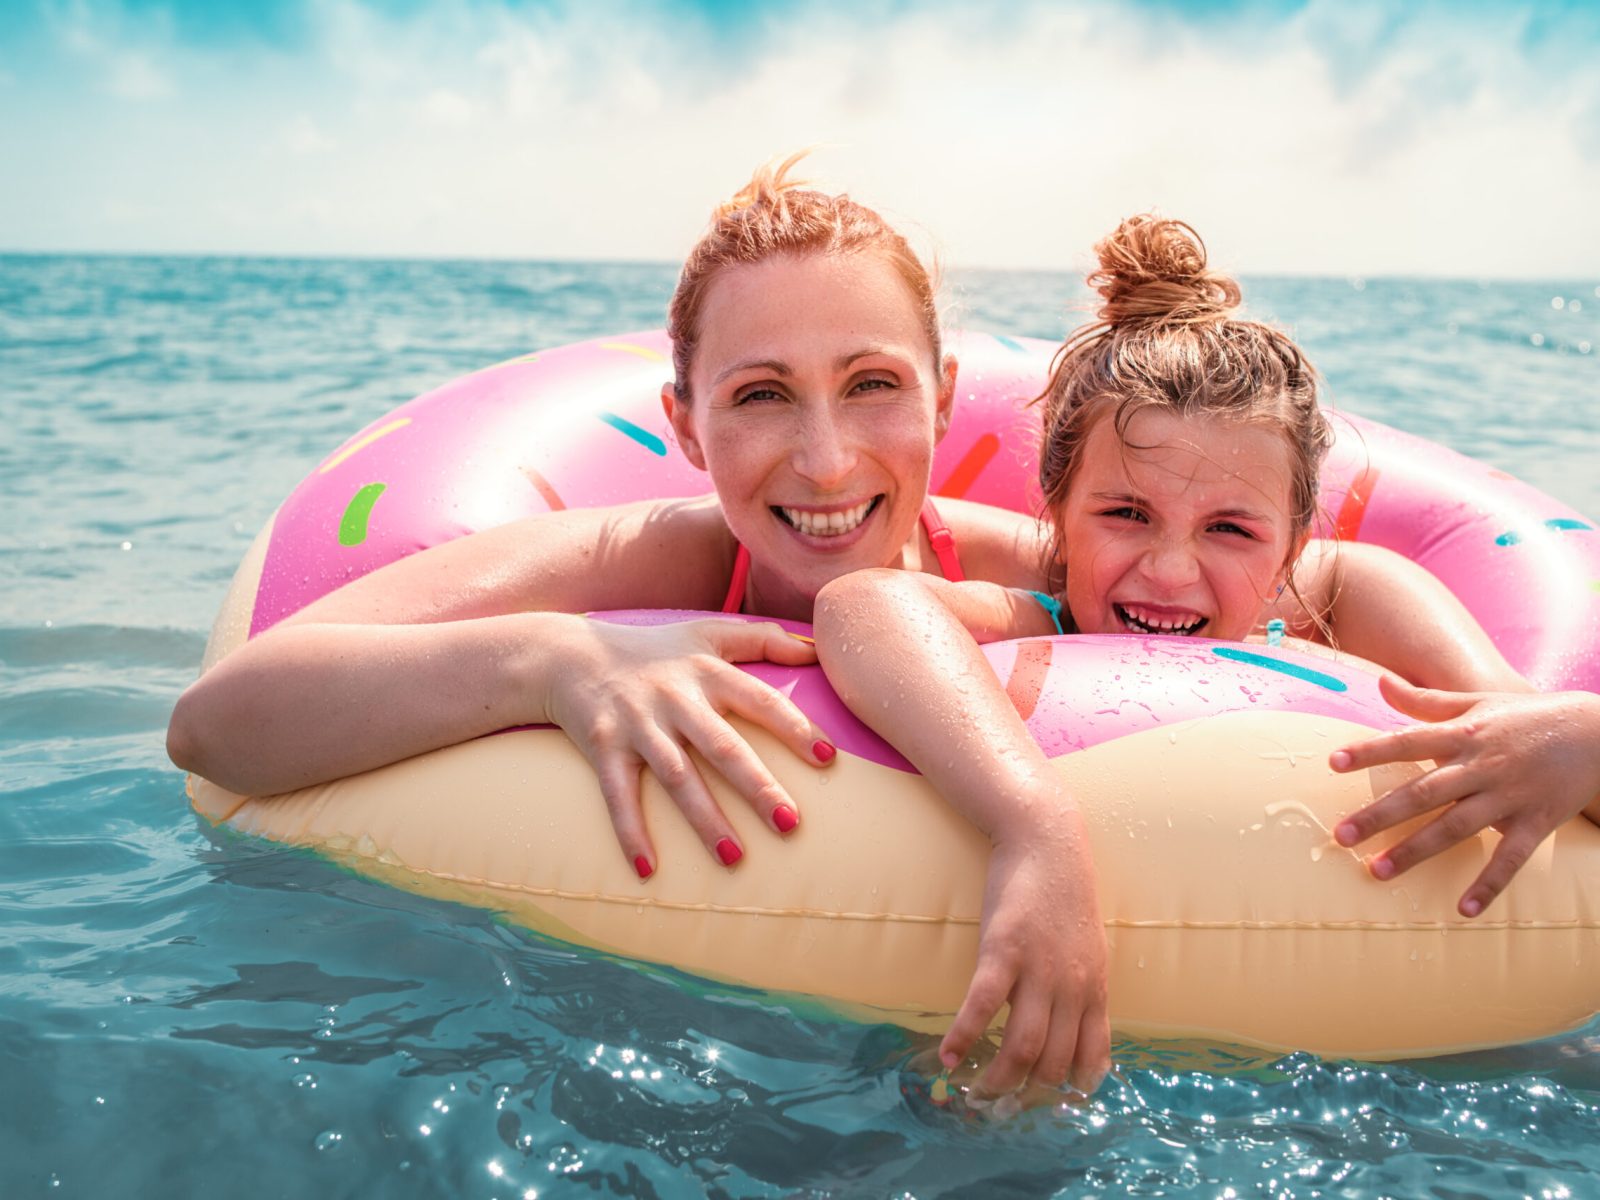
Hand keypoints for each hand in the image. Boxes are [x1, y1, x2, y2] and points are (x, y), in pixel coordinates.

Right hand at [543, 618, 833, 877]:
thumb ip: (762, 639)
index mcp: (706, 672)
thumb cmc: (654, 650)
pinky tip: (647, 870)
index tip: (828, 758)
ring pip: (676, 777)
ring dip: (703, 818)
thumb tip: (815, 648)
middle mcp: (674, 699)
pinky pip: (618, 795)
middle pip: (722, 746)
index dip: (794, 726)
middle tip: (791, 824)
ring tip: (734, 858)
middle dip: (756, 786)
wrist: (569, 655)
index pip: (758, 699)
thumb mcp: (706, 633)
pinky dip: (630, 831)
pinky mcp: (603, 749)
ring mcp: (638, 726)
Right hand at [940, 808, 1109, 1095]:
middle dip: (1027, 1093)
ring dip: (997, 1079)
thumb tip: (1072, 1024)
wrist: (1048, 841)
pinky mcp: (1003, 950)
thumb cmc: (1064, 892)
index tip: (1050, 1103)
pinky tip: (949, 1056)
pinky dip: (963, 1036)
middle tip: (1002, 1104)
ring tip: (977, 1092)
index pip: (1092, 1057)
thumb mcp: (1088, 945)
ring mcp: (1039, 970)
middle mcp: (1072, 987)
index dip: (1071, 1088)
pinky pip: (982, 1007)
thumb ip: (1082, 986)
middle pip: (1053, 1061)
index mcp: (1096, 988)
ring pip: (1021, 1046)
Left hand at [1330, 675, 1599, 916]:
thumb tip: (1379, 682)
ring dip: (1415, 850)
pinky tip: (1463, 909)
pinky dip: (1488, 884)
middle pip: (1422, 791)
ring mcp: (1508, 796)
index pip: (1407, 741)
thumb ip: (1425, 701)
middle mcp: (1481, 765)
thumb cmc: (1526, 716)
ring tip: (1377, 871)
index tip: (1332, 762)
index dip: (1370, 751)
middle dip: (1380, 814)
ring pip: (1455, 827)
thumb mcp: (1476, 702)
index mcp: (1463, 734)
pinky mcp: (1536, 822)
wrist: (1598, 731)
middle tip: (1341, 835)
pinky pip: (1510, 858)